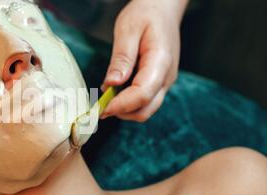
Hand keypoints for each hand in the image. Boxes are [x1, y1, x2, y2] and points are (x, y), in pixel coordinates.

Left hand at [101, 0, 188, 121]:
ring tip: (106, 97)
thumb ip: (122, 59)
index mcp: (161, 62)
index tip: (102, 108)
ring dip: (124, 109)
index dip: (121, 105)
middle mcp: (166, 77)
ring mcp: (164, 82)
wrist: (163, 9)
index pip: (142, 94)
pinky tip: (115, 91)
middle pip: (145, 110)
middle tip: (99, 106)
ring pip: (145, 109)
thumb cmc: (146, 14)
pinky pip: (145, 101)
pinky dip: (128, 102)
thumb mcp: (128, 30)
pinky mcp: (158, 83)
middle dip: (122, 112)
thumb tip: (111, 84)